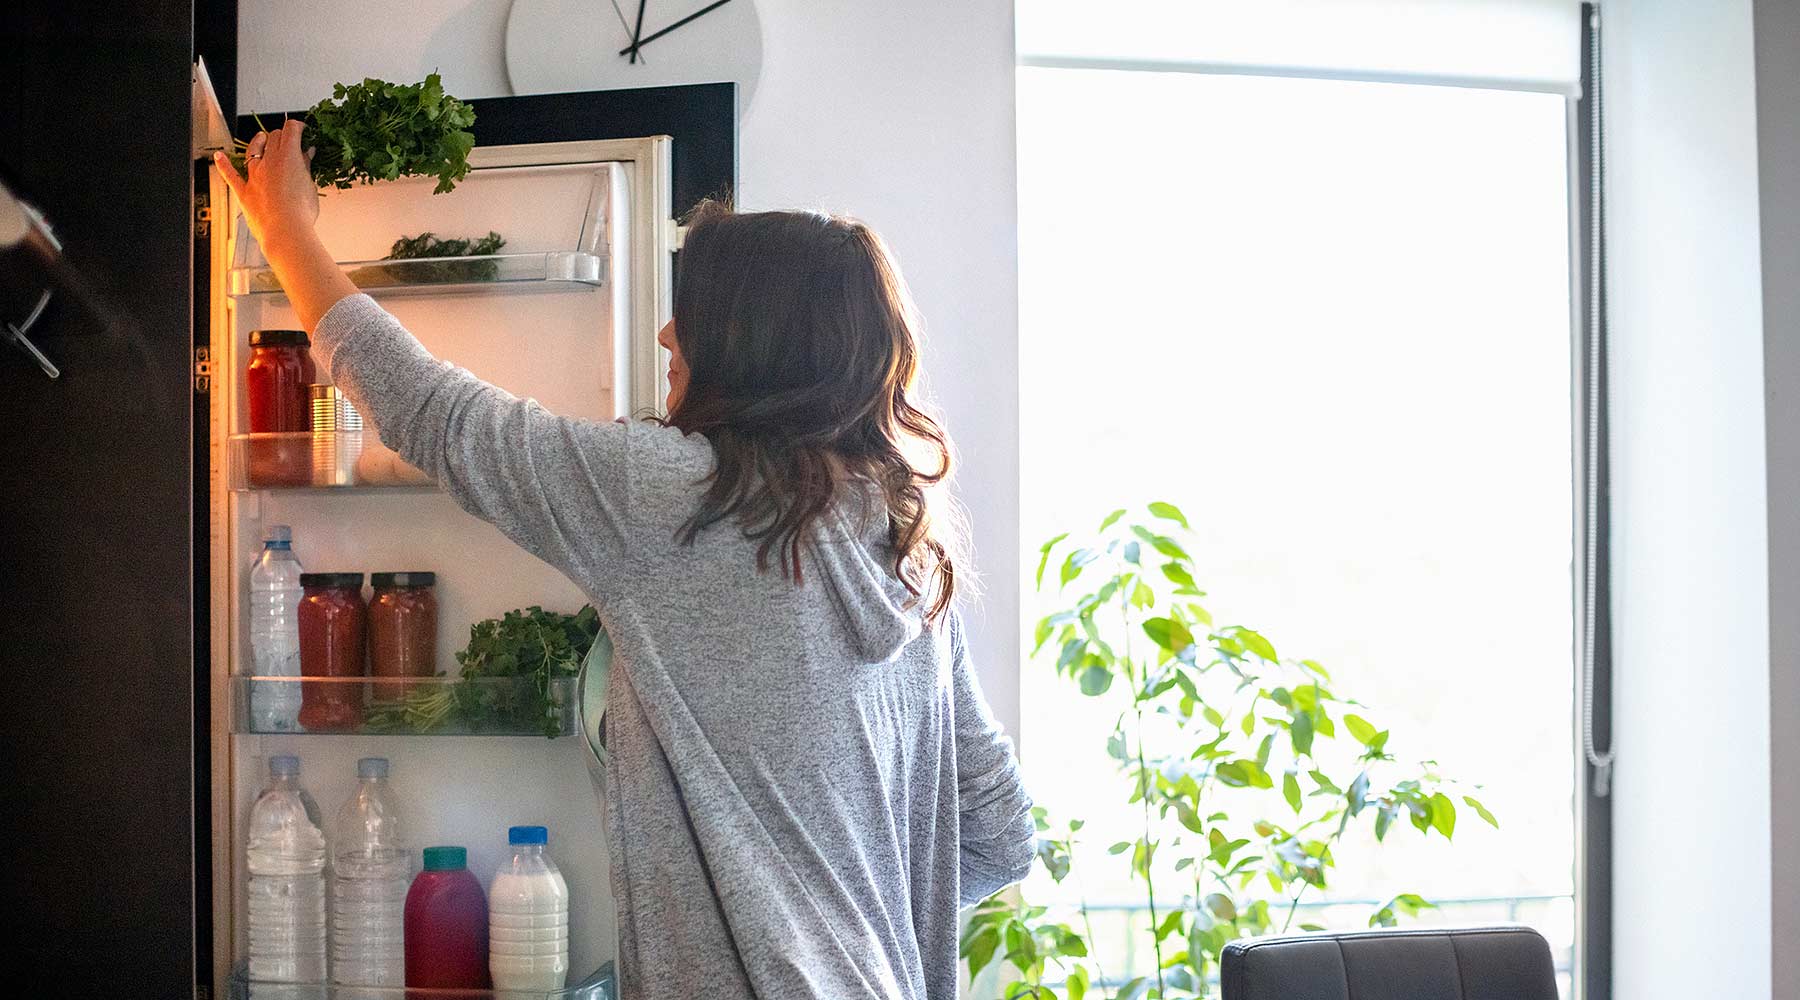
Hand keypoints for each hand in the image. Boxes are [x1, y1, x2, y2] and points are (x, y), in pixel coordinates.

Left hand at [215, 119, 319, 253]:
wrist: (286, 232)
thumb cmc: (301, 213)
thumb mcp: (310, 186)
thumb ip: (306, 166)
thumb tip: (306, 154)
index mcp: (288, 157)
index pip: (290, 130)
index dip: (297, 126)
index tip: (302, 129)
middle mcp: (268, 162)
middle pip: (273, 138)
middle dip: (282, 135)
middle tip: (290, 140)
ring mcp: (254, 176)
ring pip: (253, 150)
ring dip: (258, 141)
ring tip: (262, 137)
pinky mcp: (244, 191)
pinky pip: (231, 175)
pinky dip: (224, 164)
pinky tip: (219, 156)